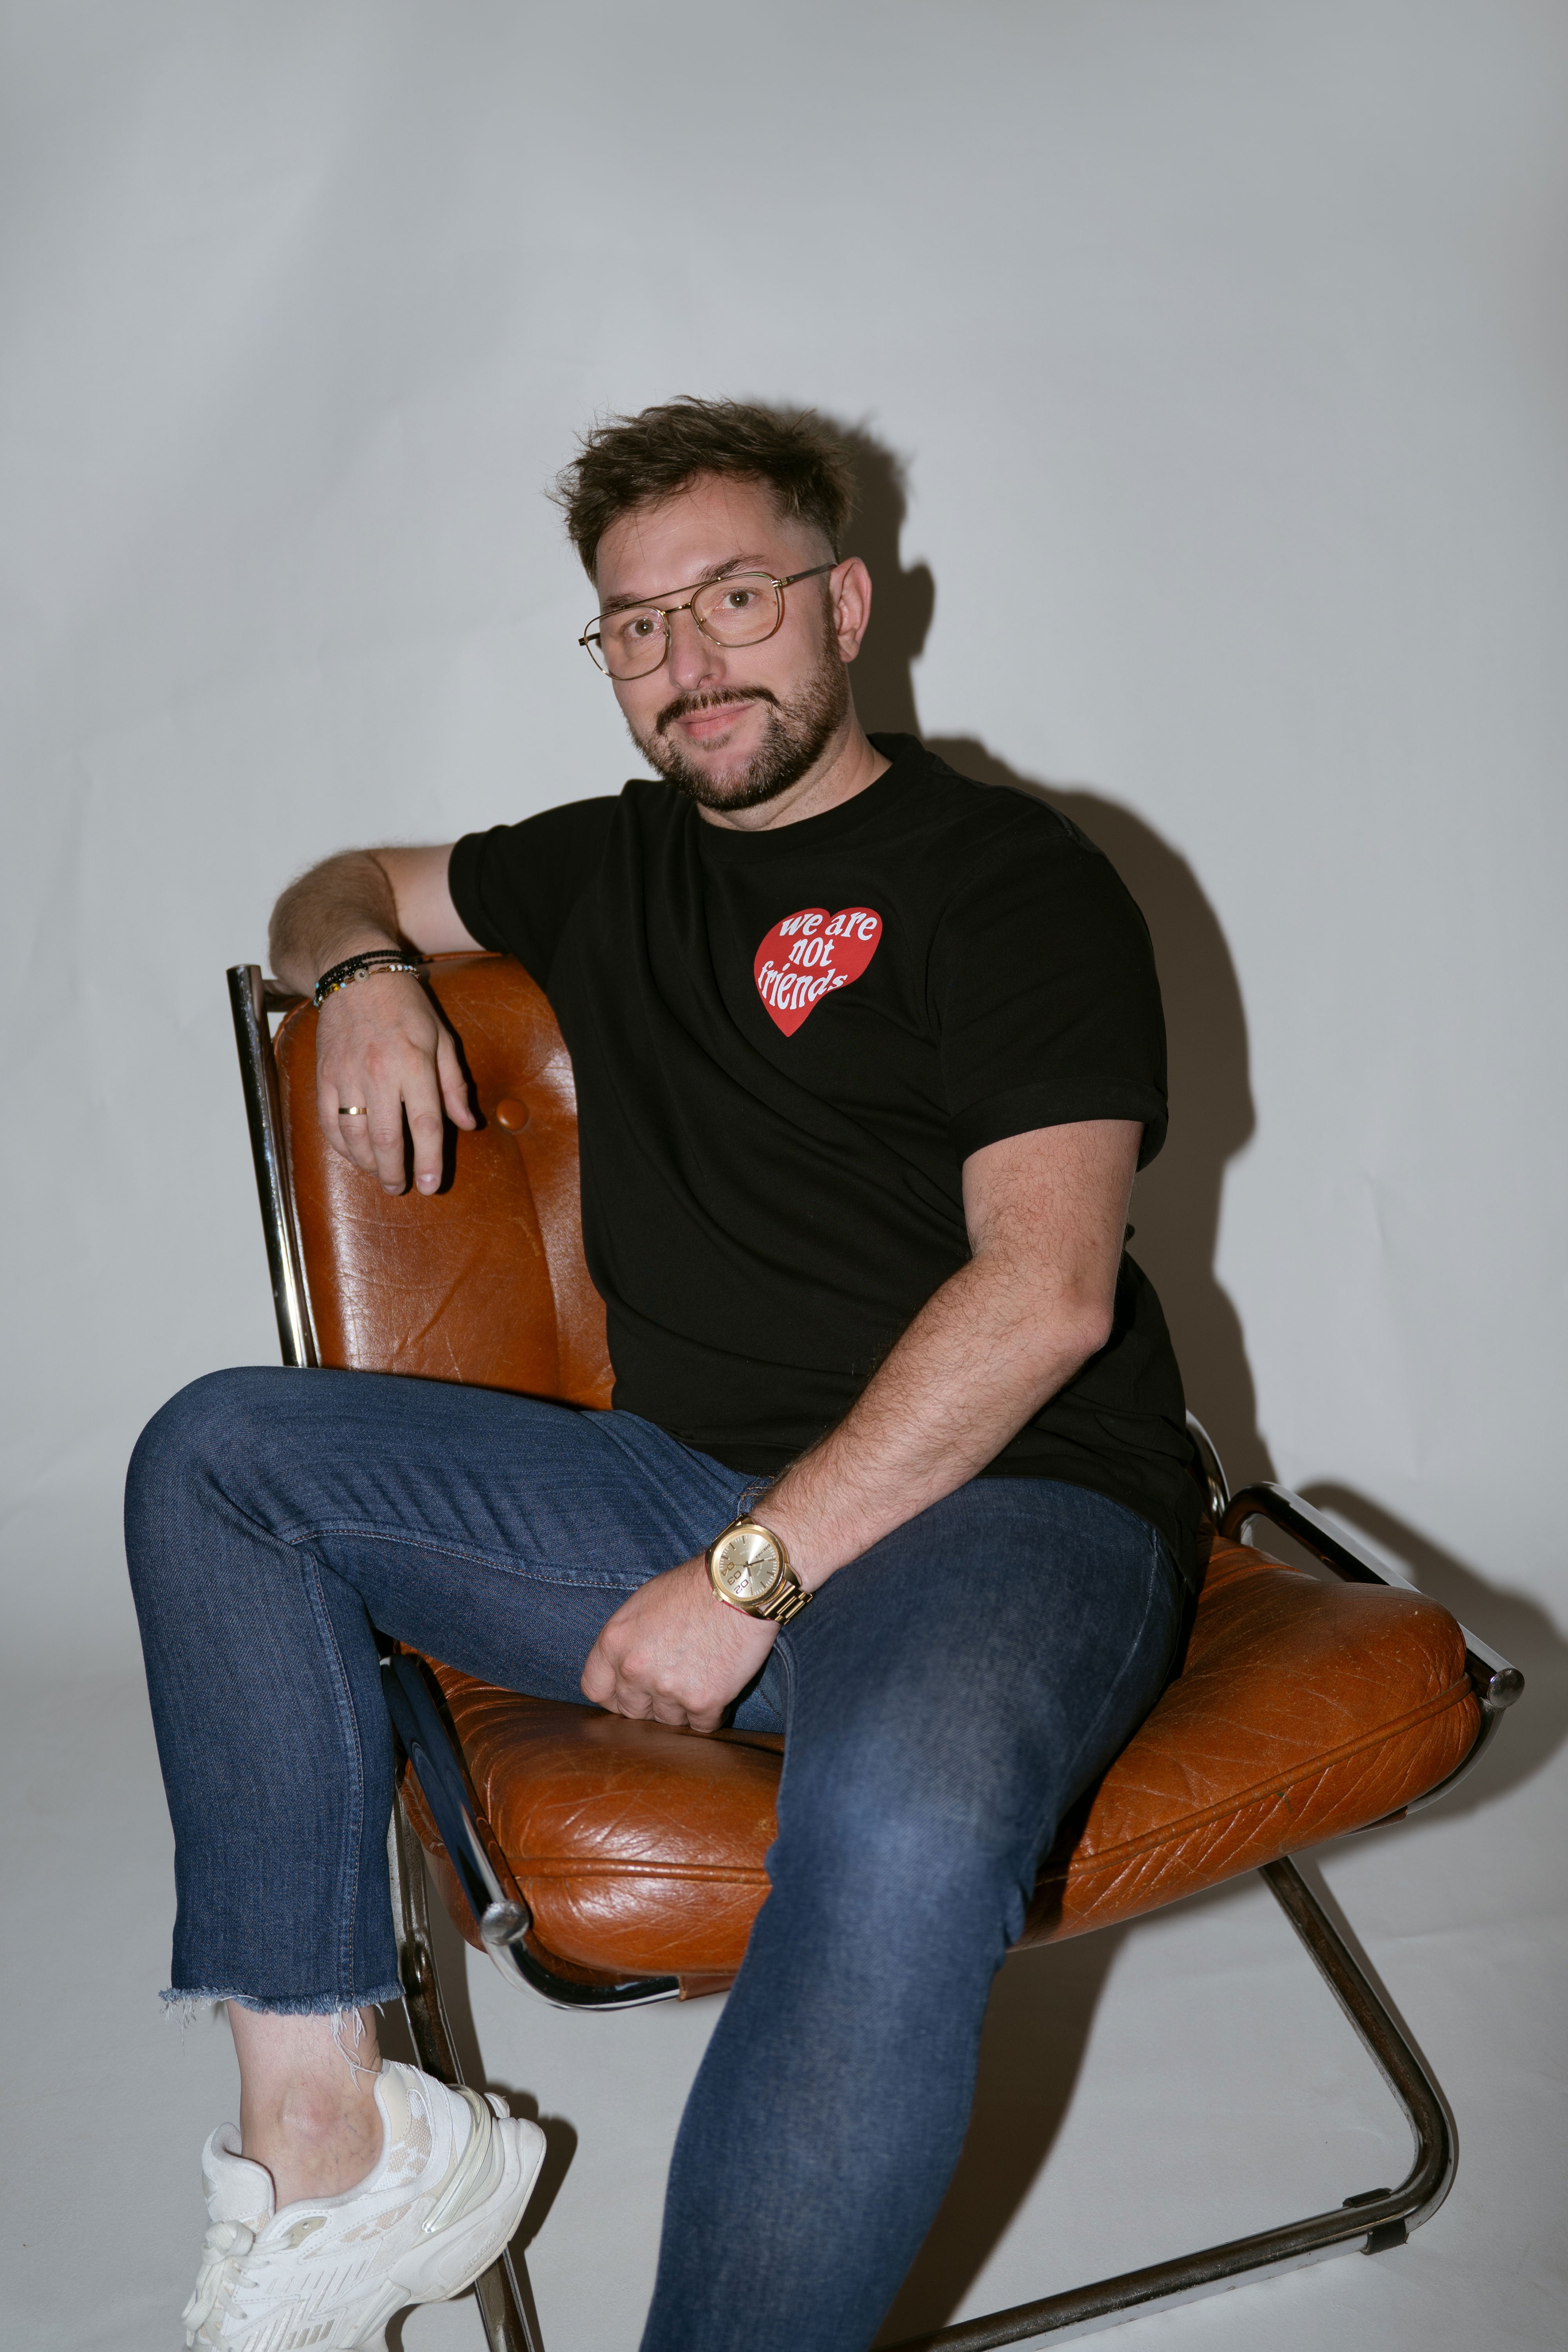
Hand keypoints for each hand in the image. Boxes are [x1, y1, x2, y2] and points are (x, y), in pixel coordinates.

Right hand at [314, 970, 474, 1194]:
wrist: (356, 973)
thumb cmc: (405, 1006)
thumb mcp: (442, 1039)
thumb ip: (454, 1086)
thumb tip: (467, 1124)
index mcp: (414, 1064)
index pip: (424, 1124)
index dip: (429, 1160)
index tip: (430, 1185)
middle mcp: (379, 1073)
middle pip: (387, 1138)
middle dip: (394, 1171)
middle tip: (401, 1187)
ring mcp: (347, 1075)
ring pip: (354, 1136)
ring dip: (367, 1163)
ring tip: (380, 1173)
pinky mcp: (324, 1075)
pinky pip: (328, 1122)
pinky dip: (340, 1146)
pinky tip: (354, 1154)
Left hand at [581, 1558, 777, 1733]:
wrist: (739, 1585)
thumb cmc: (693, 1588)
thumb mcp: (643, 1604)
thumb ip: (626, 1642)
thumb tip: (624, 1672)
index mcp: (614, 1642)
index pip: (596, 1689)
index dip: (614, 1693)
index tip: (630, 1691)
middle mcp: (635, 1669)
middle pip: (631, 1711)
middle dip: (649, 1704)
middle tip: (673, 1684)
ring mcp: (668, 1688)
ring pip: (667, 1722)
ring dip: (681, 1708)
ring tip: (700, 1678)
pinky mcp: (703, 1701)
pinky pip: (701, 1727)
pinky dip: (710, 1715)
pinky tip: (719, 1691)